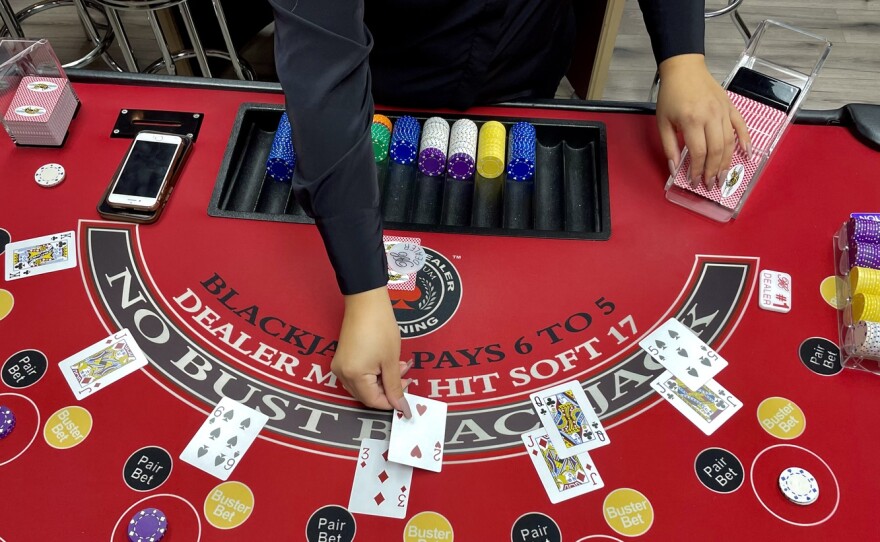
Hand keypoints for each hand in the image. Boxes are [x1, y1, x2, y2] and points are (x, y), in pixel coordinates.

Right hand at [331, 285, 412, 416]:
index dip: (391, 401)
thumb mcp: (391, 360)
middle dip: (388, 389)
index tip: (407, 392)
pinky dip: (374, 373)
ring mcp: (340, 366)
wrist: (366, 301)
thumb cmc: (381, 329)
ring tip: (400, 366)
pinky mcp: (342, 358)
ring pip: (364, 385)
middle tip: (406, 375)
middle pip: (367, 395)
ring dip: (383, 380)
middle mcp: (342, 375)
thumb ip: (395, 386)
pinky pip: (358, 375)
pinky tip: (387, 362)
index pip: (373, 401)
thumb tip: (401, 408)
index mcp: (353, 376)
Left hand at [656, 54, 750, 189]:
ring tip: (723, 177)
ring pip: (729, 142)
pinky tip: (747, 155)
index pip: (699, 153)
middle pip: (716, 151)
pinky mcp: (730, 107)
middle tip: (711, 184)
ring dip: (727, 162)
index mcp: (691, 120)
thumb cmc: (671, 95)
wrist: (684, 69)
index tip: (695, 181)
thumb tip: (675, 169)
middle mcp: (710, 116)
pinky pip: (741, 126)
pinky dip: (746, 141)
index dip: (698, 170)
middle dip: (714, 171)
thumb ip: (669, 147)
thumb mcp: (662, 122)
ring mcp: (723, 111)